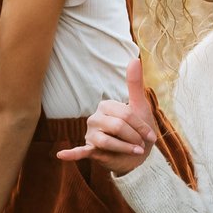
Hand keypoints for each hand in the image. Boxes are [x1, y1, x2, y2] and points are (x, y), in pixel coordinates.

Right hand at [55, 58, 157, 174]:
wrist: (136, 155)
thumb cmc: (137, 129)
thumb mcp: (139, 106)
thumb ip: (134, 84)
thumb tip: (135, 58)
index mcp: (106, 105)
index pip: (125, 114)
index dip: (141, 126)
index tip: (151, 136)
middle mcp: (95, 117)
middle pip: (117, 126)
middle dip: (134, 137)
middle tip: (142, 145)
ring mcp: (90, 133)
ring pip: (106, 141)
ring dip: (124, 148)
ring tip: (135, 152)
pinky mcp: (90, 149)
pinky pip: (79, 150)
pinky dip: (71, 153)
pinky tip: (61, 155)